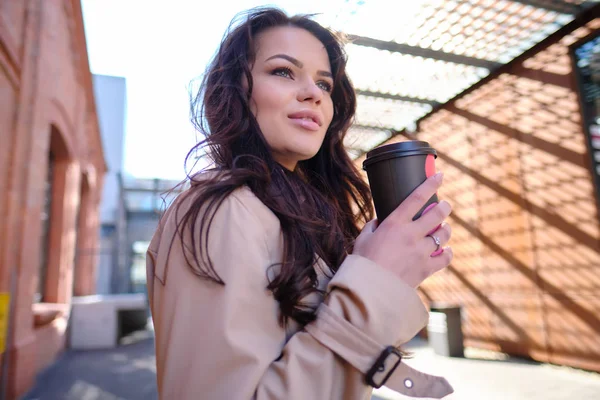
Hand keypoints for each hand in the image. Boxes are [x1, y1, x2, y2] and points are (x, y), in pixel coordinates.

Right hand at [353, 173, 452, 287]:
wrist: (370, 289)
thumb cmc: (363, 263)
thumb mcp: (363, 239)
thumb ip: (372, 226)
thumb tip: (378, 222)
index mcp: (394, 223)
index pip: (417, 198)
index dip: (431, 184)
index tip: (440, 176)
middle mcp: (411, 234)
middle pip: (437, 214)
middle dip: (445, 207)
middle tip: (445, 205)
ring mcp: (420, 252)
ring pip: (443, 235)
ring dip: (446, 230)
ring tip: (444, 229)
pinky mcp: (426, 269)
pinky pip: (445, 258)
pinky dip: (447, 253)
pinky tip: (446, 250)